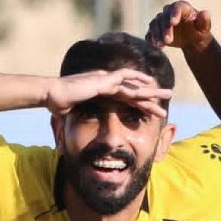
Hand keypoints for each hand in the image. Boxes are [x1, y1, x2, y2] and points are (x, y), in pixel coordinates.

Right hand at [43, 68, 171, 117]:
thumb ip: (81, 124)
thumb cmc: (60, 106)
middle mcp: (108, 85)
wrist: (51, 96)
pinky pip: (123, 77)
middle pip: (136, 93)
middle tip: (169, 99)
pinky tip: (149, 82)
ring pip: (135, 86)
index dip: (142, 105)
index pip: (128, 100)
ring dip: (152, 91)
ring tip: (169, 94)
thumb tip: (73, 143)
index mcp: (105, 94)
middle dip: (153, 97)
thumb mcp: (77, 117)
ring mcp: (106, 81)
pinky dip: (137, 78)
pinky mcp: (103, 80)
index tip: (155, 112)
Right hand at [146, 0, 213, 53]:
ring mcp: (161, 19)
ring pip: (155, 24)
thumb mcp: (204, 27)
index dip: (174, 14)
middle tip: (168, 41)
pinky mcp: (156, 28)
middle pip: (164, 17)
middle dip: (165, 29)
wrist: (192, 38)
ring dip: (157, 35)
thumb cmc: (199, 31)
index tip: (173, 22)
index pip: (177, 8)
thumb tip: (206, 13)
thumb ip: (204, 21)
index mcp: (182, 7)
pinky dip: (150, 38)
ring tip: (160, 45)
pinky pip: (150, 32)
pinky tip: (153, 45)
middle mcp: (169, 11)